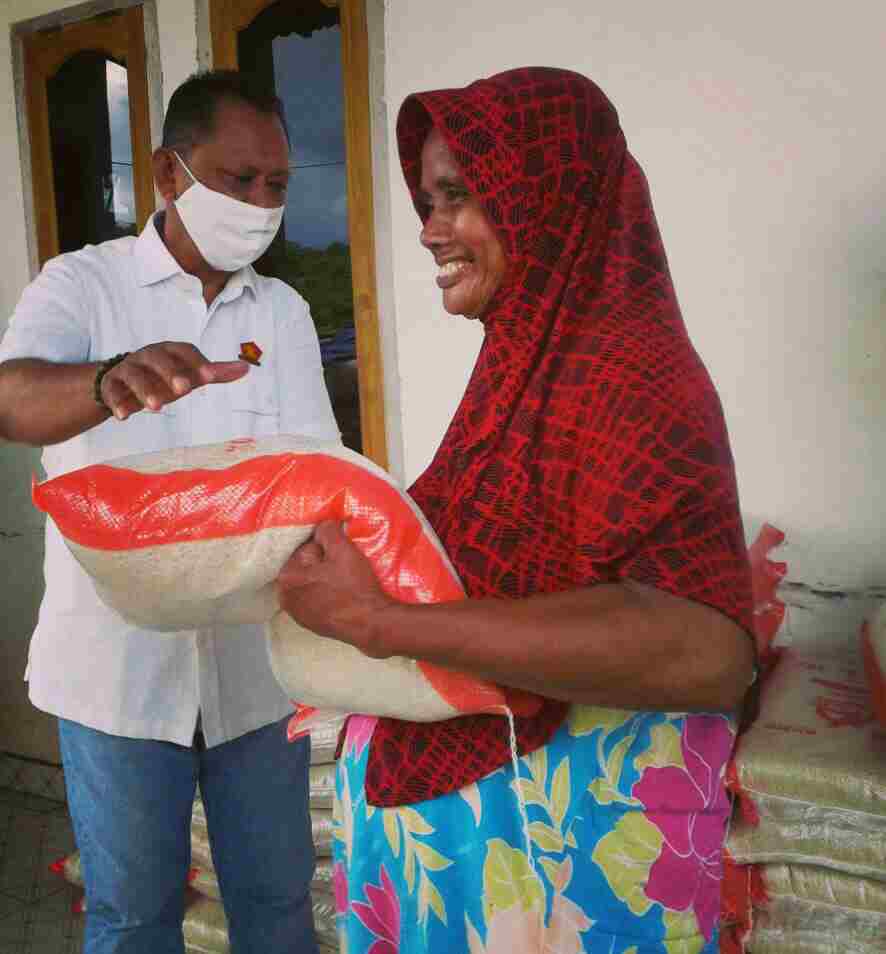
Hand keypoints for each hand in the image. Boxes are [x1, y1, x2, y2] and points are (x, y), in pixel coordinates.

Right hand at [100, 342, 247, 419]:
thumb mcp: (189, 374)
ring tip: (156, 408)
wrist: (122, 381)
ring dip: (145, 390)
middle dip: (170, 373)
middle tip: (184, 389)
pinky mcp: (111, 385)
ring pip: (134, 375)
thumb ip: (214, 372)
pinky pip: (111, 391)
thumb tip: (246, 368)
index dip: (197, 361)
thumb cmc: (164, 377)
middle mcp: (147, 356)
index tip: (210, 375)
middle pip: (158, 359)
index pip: (184, 351)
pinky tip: (123, 416)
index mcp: (169, 351)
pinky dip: (117, 403)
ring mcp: (127, 369)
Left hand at [276, 520, 395, 657]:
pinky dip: (324, 595)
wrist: (371, 623)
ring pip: (310, 584)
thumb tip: (322, 524)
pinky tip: (341, 595)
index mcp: (286, 577)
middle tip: (342, 566)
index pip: (303, 548)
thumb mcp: (343, 550)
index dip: (323, 548)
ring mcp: (296, 614)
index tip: (339, 553)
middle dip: (320, 563)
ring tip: (343, 580)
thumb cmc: (355, 586)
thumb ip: (328, 530)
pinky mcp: (309, 625)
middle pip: (304, 567)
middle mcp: (284, 597)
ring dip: (323, 579)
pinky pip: (315, 600)